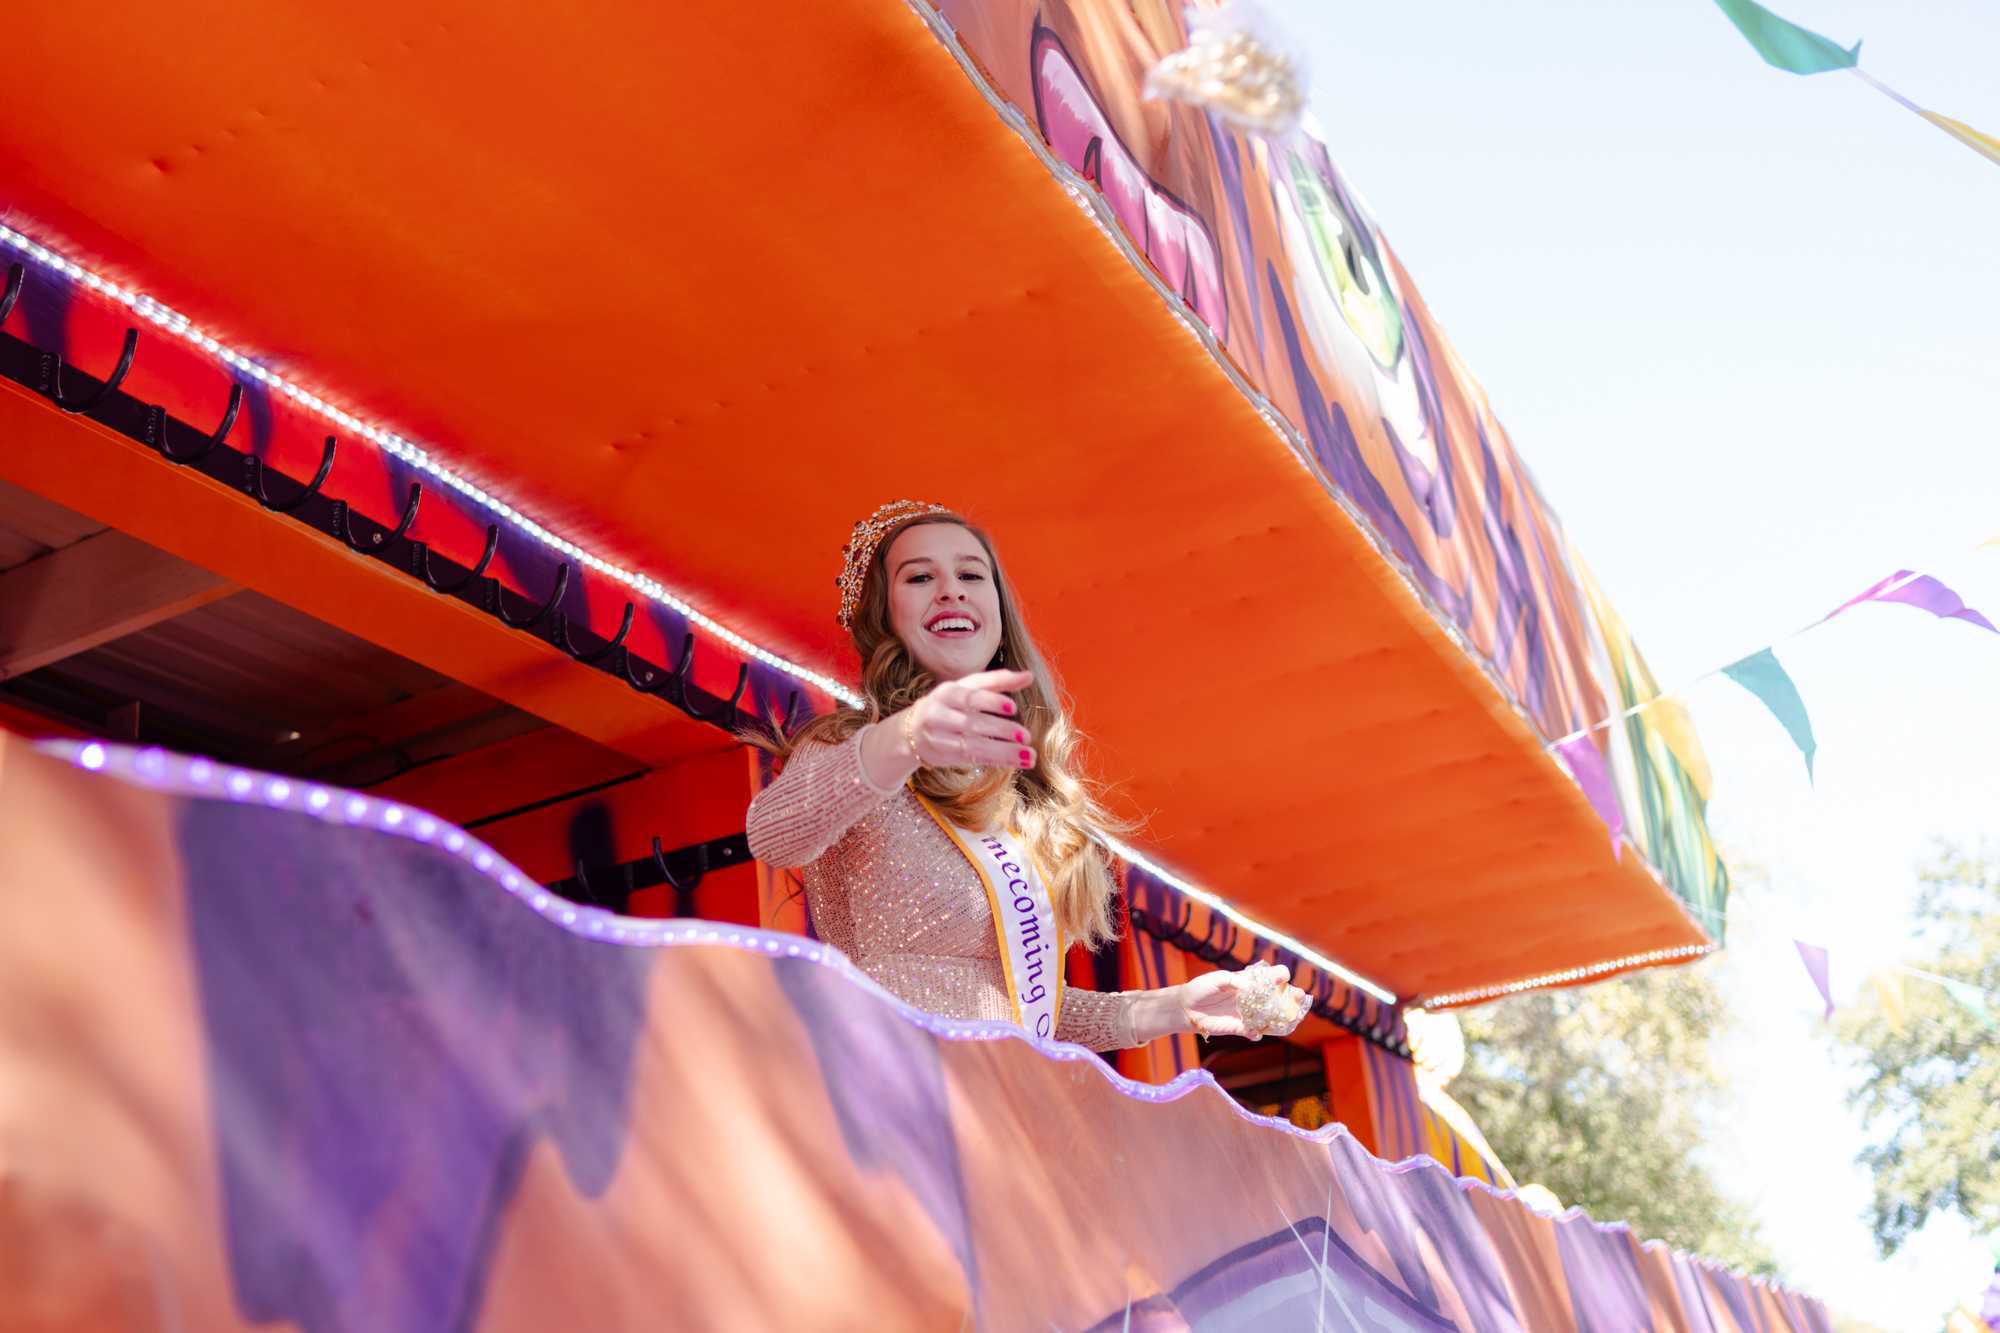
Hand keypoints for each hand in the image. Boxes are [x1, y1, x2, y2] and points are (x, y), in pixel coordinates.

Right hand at [902, 669, 1035, 769]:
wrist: (911, 730)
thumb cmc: (949, 704)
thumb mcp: (968, 688)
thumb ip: (998, 681)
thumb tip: (1028, 675)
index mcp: (947, 692)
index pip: (970, 695)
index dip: (991, 701)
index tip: (1013, 707)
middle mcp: (940, 714)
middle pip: (973, 722)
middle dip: (1001, 729)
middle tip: (1026, 735)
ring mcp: (940, 737)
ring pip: (974, 745)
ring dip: (1003, 751)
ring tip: (1028, 755)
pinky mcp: (945, 755)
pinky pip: (973, 758)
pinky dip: (997, 760)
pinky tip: (1016, 762)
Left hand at [1179, 963, 1309, 1040]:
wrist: (1187, 1007)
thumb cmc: (1202, 988)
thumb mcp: (1217, 978)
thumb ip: (1234, 980)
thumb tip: (1248, 987)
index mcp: (1248, 982)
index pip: (1269, 977)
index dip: (1279, 976)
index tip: (1282, 977)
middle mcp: (1252, 998)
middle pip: (1277, 998)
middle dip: (1291, 996)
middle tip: (1298, 996)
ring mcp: (1247, 1013)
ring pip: (1270, 1017)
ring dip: (1281, 1019)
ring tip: (1292, 1019)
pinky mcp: (1239, 1028)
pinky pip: (1253, 1032)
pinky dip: (1256, 1033)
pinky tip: (1255, 1032)